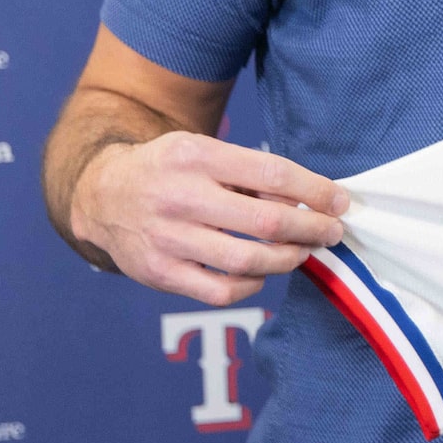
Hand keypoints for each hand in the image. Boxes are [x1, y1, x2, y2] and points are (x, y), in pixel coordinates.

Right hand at [69, 131, 351, 306]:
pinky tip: (261, 273)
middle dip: (312, 229)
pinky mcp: (158, 273)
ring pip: (247, 260)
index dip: (315, 191)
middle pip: (266, 221)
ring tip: (303, 252)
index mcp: (196, 156)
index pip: (271, 173)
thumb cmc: (169, 170)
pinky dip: (251, 285)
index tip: (340, 201)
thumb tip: (310, 200)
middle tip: (333, 232)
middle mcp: (179, 197)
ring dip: (288, 259)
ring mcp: (166, 238)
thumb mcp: (202, 151)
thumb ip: (248, 172)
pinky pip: (220, 291)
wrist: (102, 195)